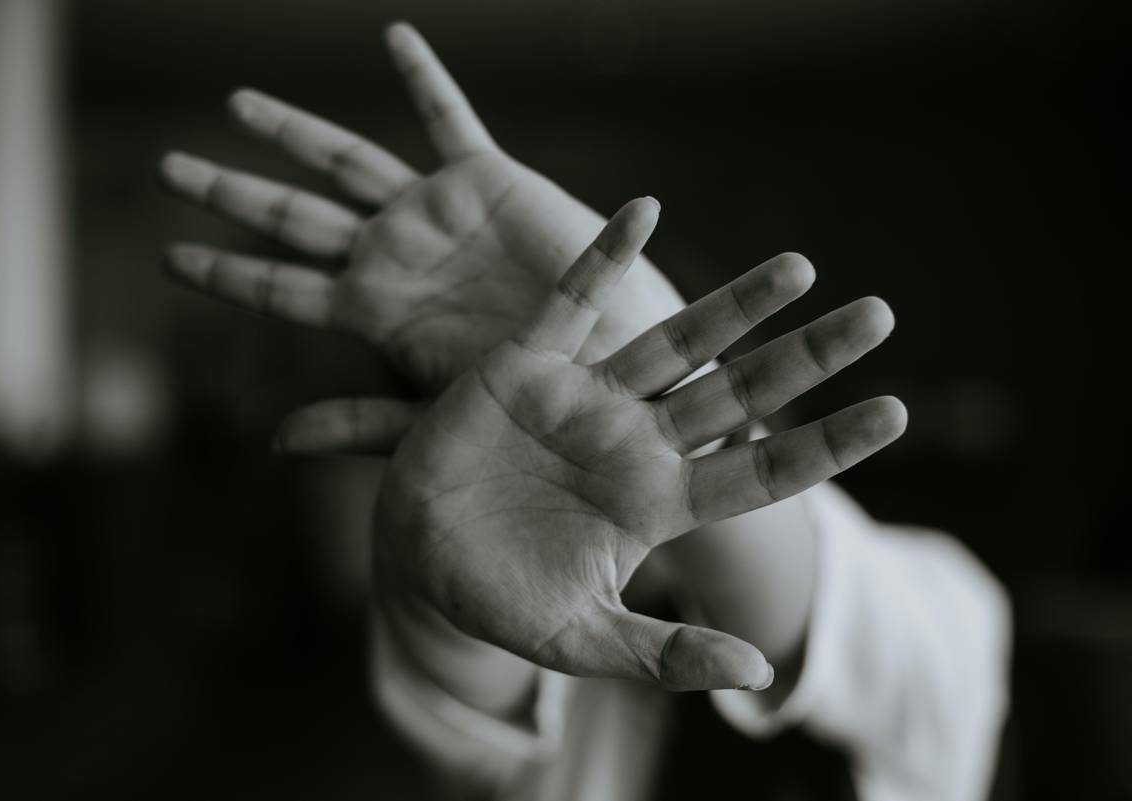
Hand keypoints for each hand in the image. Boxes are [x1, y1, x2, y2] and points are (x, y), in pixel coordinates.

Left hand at [159, 22, 687, 449]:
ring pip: (345, 161)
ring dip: (292, 131)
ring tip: (236, 105)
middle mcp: (392, 255)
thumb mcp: (435, 411)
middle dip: (229, 191)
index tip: (171, 259)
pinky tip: (393, 37)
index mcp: (373, 311)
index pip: (279, 287)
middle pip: (291, 216)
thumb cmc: (528, 396)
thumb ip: (360, 421)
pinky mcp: (486, 179)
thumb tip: (273, 442)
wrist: (611, 360)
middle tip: (167, 169)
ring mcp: (432, 213)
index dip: (225, 271)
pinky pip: (447, 117)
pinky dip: (422, 79)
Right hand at [376, 197, 905, 691]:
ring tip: (801, 267)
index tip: (895, 411)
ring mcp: (585, 399)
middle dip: (807, 356)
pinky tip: (646, 211)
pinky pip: (571, 302)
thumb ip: (664, 655)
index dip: (826, 443)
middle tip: (881, 315)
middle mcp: (635, 441)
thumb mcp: (582, 640)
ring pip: (675, 340)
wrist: (416, 554)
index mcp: (658, 502)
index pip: (760, 468)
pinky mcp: (526, 366)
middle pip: (739, 391)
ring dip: (735, 305)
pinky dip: (604, 259)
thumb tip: (760, 673)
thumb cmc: (499, 599)